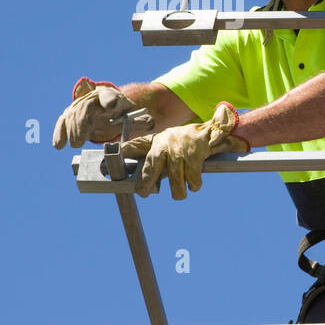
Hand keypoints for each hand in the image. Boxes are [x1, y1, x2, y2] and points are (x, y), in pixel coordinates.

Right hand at [52, 77, 153, 147]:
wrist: (108, 106)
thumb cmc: (122, 112)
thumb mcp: (133, 115)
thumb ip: (142, 120)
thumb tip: (150, 122)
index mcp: (110, 96)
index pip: (109, 96)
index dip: (110, 100)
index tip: (111, 106)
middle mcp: (92, 98)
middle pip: (85, 108)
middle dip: (82, 123)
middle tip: (82, 139)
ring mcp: (80, 105)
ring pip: (73, 115)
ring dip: (73, 131)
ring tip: (76, 144)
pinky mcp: (71, 114)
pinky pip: (63, 122)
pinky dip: (60, 133)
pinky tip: (58, 145)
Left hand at [119, 102, 249, 199]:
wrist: (218, 128)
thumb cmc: (191, 139)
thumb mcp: (170, 140)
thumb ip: (156, 152)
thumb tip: (140, 173)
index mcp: (158, 140)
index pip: (135, 145)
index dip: (123, 153)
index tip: (107, 161)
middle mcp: (166, 142)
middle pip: (151, 166)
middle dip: (146, 182)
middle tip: (143, 194)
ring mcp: (180, 149)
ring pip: (174, 176)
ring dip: (177, 190)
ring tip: (179, 195)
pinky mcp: (195, 154)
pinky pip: (191, 176)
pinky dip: (194, 184)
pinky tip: (194, 185)